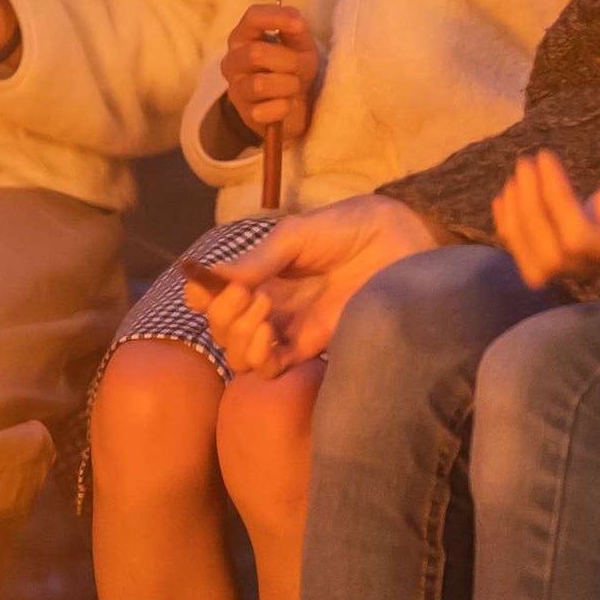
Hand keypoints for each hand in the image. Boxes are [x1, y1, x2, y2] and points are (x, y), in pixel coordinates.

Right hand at [183, 194, 437, 373]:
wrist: (396, 243)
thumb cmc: (345, 229)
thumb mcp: (295, 236)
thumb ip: (256, 260)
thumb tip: (209, 277)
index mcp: (256, 275)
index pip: (208, 299)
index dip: (202, 297)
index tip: (217, 284)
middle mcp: (265, 305)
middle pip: (220, 330)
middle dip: (224, 316)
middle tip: (251, 295)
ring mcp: (287, 328)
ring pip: (239, 356)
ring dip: (239, 339)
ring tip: (263, 314)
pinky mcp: (311, 347)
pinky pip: (271, 370)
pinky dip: (259, 359)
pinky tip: (270, 338)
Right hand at [216, 2, 320, 142]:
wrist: (294, 108)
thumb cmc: (293, 69)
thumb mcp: (299, 44)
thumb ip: (296, 29)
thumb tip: (296, 22)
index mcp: (244, 37)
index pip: (252, 17)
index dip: (276, 17)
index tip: (300, 26)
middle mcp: (233, 61)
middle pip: (256, 53)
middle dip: (288, 61)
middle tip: (300, 68)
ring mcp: (236, 89)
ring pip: (260, 84)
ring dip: (288, 85)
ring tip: (294, 87)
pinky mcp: (245, 114)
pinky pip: (266, 111)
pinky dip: (284, 108)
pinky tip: (286, 105)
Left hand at [490, 132, 599, 295]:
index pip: (578, 239)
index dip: (553, 201)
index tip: (545, 158)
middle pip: (553, 257)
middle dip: (530, 211)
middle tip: (527, 163)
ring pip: (541, 262)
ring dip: (519, 221)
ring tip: (518, 175)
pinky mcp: (587, 246)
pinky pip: (540, 255)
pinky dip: (517, 229)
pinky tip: (508, 196)